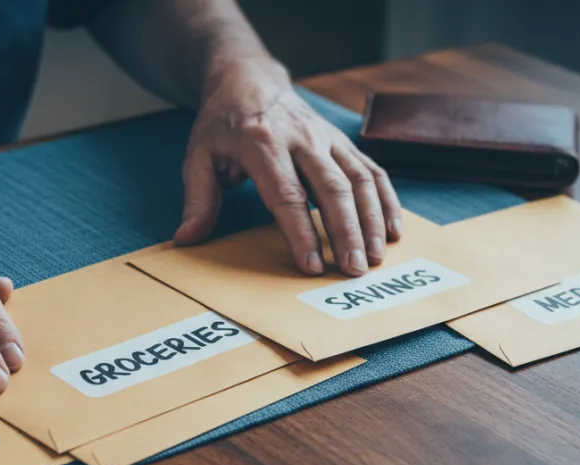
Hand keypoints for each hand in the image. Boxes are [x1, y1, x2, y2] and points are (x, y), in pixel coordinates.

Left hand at [175, 60, 402, 276]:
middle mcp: (301, 139)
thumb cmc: (223, 125)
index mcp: (262, 143)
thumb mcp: (198, 156)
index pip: (286, 194)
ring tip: (376, 257)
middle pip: (332, 188)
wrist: (250, 80)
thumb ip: (197, 199)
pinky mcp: (343, 142)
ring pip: (359, 179)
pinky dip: (387, 200)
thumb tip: (186, 239)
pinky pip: (372, 170)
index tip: (312, 265)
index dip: (300, 231)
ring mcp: (327, 139)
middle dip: (346, 232)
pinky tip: (394, 230)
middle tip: (354, 270)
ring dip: (372, 220)